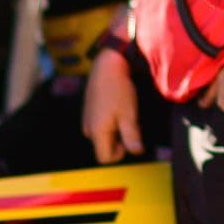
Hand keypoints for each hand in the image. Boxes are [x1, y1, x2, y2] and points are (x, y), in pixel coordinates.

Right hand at [81, 41, 143, 162]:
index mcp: (97, 132)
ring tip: (124, 112)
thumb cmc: (119, 90)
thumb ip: (132, 137)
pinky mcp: (88, 111)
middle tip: (130, 121)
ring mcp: (87, 119)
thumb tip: (136, 152)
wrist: (107, 66)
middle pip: (104, 147)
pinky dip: (110, 121)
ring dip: (115, 130)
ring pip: (103, 136)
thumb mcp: (129, 115)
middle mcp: (88, 129)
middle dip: (119, 140)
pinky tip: (117, 106)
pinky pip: (100, 125)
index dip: (120, 153)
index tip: (130, 137)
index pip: (105, 158)